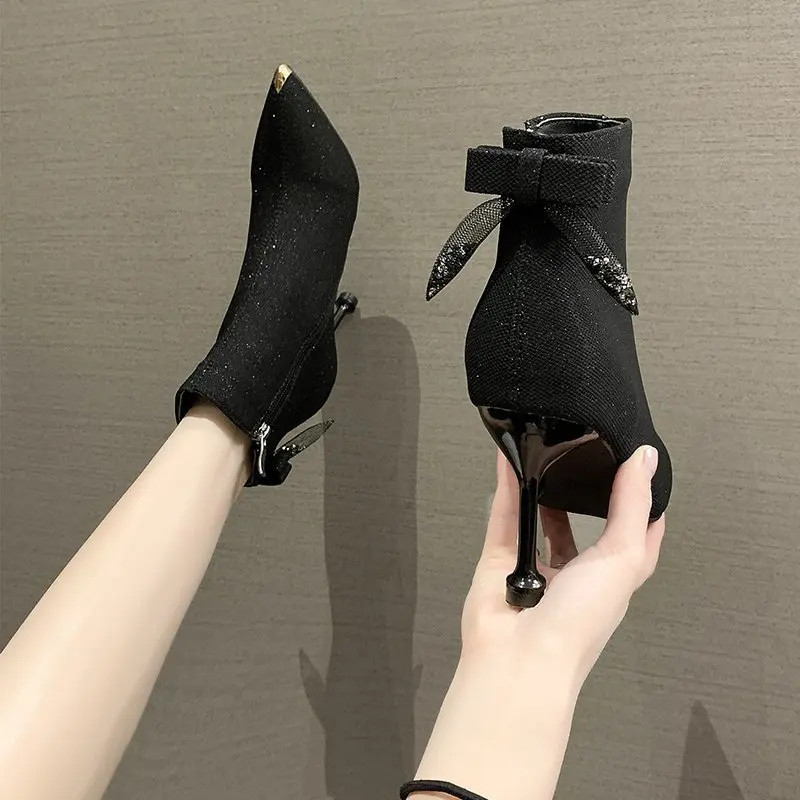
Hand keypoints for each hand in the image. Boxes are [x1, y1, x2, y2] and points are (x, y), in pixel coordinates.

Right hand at [414, 445, 665, 799]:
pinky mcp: (500, 560)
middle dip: (584, 492)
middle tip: (585, 450)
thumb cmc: (579, 620)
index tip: (639, 463)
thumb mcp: (622, 558)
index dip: (640, 502)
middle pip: (583, 525)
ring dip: (543, 485)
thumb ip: (632, 505)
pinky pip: (505, 514)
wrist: (519, 657)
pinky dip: (507, 486)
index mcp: (614, 578)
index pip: (635, 536)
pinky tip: (509, 458)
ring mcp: (535, 565)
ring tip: (547, 449)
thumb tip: (645, 458)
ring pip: (540, 517)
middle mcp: (576, 572)